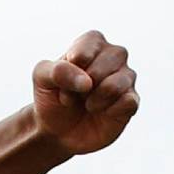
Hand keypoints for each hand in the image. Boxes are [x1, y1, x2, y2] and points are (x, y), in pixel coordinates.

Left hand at [31, 30, 138, 156]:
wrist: (57, 131)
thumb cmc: (52, 98)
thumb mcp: (42, 79)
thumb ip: (57, 70)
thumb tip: (87, 81)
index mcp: (92, 43)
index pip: (88, 46)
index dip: (72, 68)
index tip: (61, 81)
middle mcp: (114, 55)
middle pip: (104, 64)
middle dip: (81, 87)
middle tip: (72, 97)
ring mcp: (125, 78)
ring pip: (117, 84)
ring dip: (94, 100)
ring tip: (87, 105)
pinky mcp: (131, 101)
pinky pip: (129, 102)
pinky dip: (109, 111)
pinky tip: (101, 113)